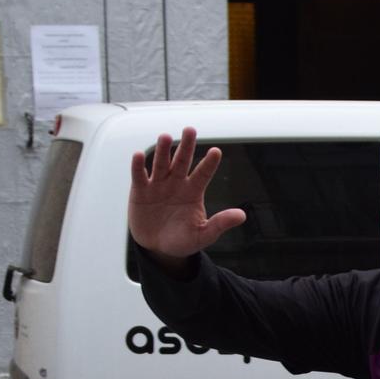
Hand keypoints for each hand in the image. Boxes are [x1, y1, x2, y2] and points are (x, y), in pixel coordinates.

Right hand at [128, 127, 248, 260]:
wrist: (158, 248)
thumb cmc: (183, 241)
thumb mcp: (203, 235)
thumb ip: (220, 224)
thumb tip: (242, 215)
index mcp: (193, 191)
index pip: (203, 174)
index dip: (209, 164)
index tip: (216, 152)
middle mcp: (177, 183)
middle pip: (182, 161)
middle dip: (186, 146)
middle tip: (190, 130)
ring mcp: (158, 185)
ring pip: (161, 164)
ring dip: (163, 151)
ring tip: (165, 137)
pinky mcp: (140, 190)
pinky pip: (139, 175)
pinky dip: (138, 166)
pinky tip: (138, 155)